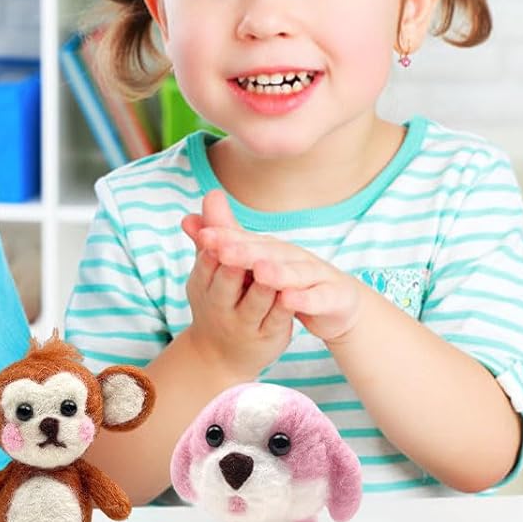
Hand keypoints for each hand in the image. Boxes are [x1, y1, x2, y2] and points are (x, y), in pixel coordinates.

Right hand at [181, 191, 294, 373]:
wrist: (220, 353)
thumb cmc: (218, 297)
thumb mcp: (212, 266)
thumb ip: (216, 230)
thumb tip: (212, 193)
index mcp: (202, 286)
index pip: (205, 265)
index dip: (211, 250)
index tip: (213, 235)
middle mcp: (218, 306)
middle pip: (225, 285)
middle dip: (232, 268)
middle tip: (238, 251)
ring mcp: (243, 324)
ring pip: (254, 303)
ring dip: (262, 288)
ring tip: (269, 271)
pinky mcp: (268, 336)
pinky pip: (277, 320)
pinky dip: (283, 308)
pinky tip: (292, 294)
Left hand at [189, 191, 362, 342]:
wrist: (335, 303)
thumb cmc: (288, 280)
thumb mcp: (255, 264)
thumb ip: (224, 242)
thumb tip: (187, 218)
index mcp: (270, 248)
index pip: (245, 240)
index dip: (225, 237)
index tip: (202, 237)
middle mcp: (292, 255)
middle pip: (268, 251)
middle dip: (246, 251)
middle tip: (224, 252)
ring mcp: (315, 273)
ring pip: (296, 272)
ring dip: (279, 272)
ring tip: (261, 272)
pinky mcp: (333, 295)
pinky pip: (319, 297)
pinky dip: (307, 299)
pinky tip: (291, 300)